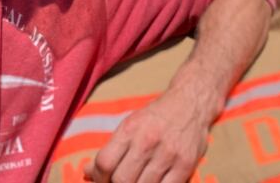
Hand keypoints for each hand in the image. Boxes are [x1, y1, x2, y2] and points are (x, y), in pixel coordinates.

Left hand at [83, 86, 209, 182]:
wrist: (190, 104)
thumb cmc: (155, 117)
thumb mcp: (130, 124)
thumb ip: (111, 148)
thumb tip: (89, 172)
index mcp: (130, 129)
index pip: (105, 162)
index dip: (98, 177)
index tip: (99, 179)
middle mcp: (148, 142)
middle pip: (122, 180)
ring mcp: (168, 155)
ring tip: (133, 182)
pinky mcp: (185, 166)